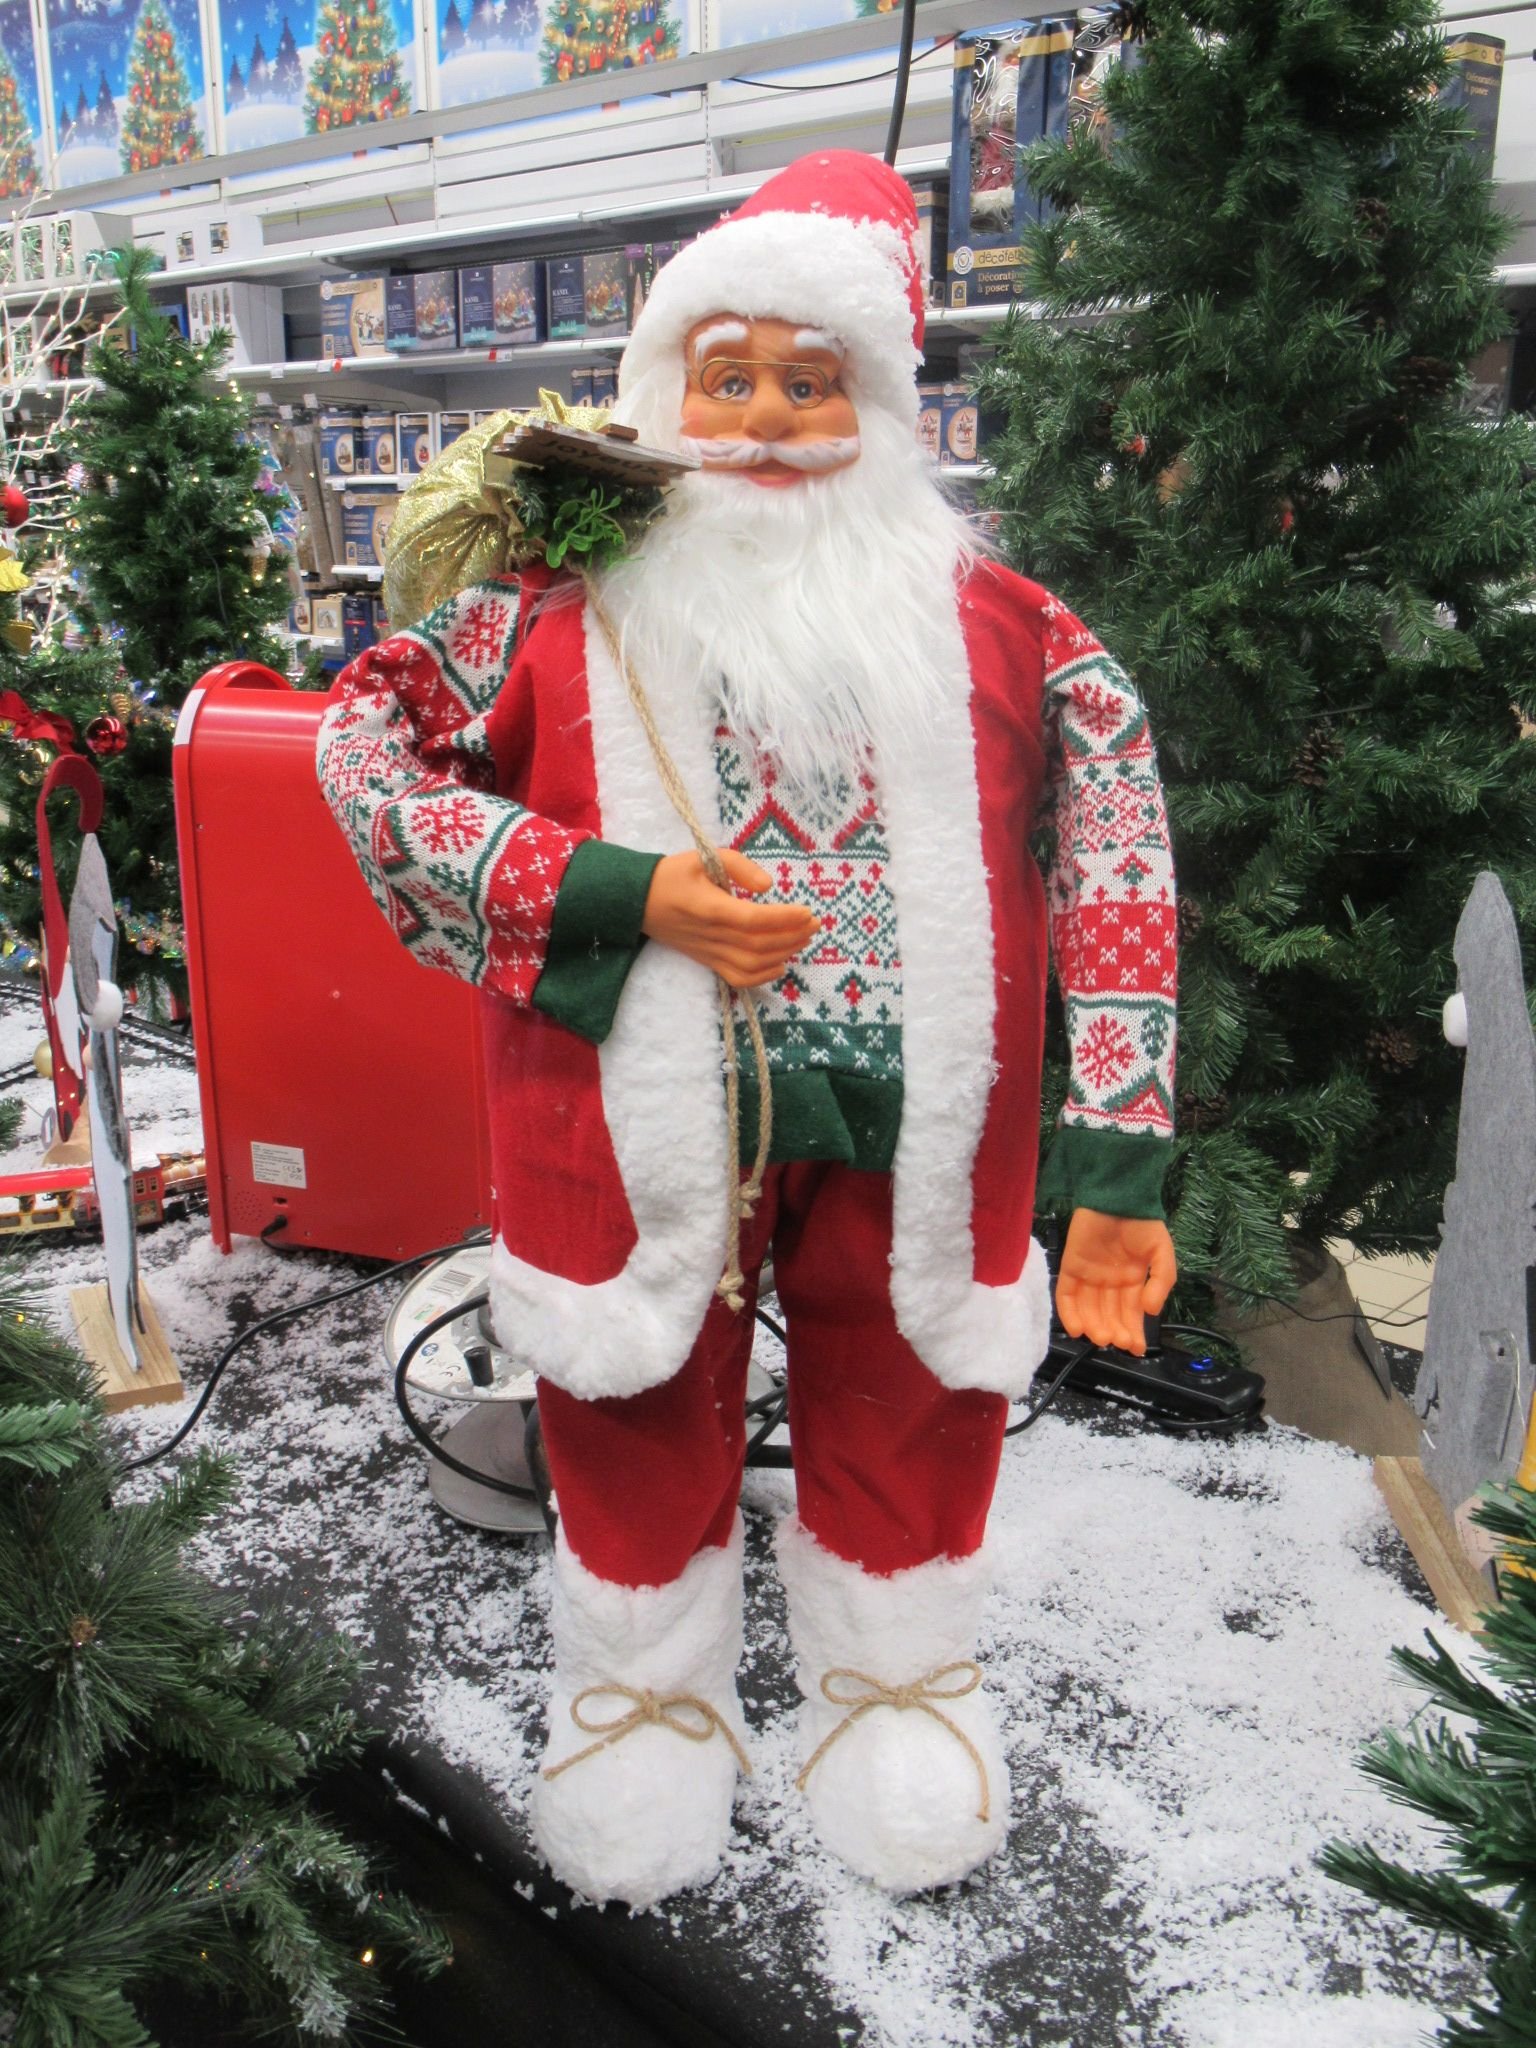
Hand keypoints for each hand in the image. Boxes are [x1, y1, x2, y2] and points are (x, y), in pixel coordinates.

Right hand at [642, 848, 821, 988]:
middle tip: (814, 924)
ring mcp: (709, 952)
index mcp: (711, 908)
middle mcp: (712, 935)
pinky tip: (781, 965)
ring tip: (803, 939)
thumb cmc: (673, 875)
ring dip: (783, 954)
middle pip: (759, 945)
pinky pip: (738, 978)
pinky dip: (763, 976)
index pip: (754, 920)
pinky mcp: (707, 961)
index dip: (784, 919)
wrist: (637, 901)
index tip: (807, 911)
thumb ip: (739, 866)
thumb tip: (768, 886)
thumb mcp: (705, 857)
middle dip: (792, 936)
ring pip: (752, 964)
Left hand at [1055, 1208, 1176, 1356]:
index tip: (1136, 1348)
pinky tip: (1078, 1329)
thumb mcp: (1162, 1252)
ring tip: (1102, 1337)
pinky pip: (1067, 1295)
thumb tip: (1151, 1311)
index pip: (1132, 1313)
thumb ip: (1161, 1281)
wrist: (1117, 1198)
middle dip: (1115, 1331)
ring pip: (1089, 1309)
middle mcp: (1110, 1282)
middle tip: (1118, 1341)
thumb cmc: (1142, 1224)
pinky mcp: (1070, 1267)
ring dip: (1095, 1326)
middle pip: (1110, 1314)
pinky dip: (1069, 1313)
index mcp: (1133, 1280)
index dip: (1134, 1331)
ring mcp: (1089, 1276)